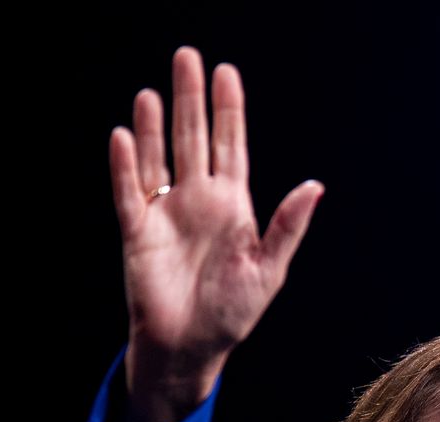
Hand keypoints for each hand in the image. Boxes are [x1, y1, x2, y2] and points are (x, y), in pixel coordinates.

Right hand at [110, 46, 322, 421]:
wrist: (191, 347)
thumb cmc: (233, 313)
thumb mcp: (269, 268)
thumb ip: (288, 225)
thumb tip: (315, 185)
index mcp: (233, 206)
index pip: (231, 145)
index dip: (228, 109)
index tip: (225, 71)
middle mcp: (198, 201)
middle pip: (193, 138)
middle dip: (190, 99)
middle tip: (187, 56)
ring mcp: (166, 213)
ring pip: (158, 157)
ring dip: (154, 125)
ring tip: (153, 91)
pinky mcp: (137, 231)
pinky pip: (129, 191)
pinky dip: (125, 165)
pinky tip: (124, 135)